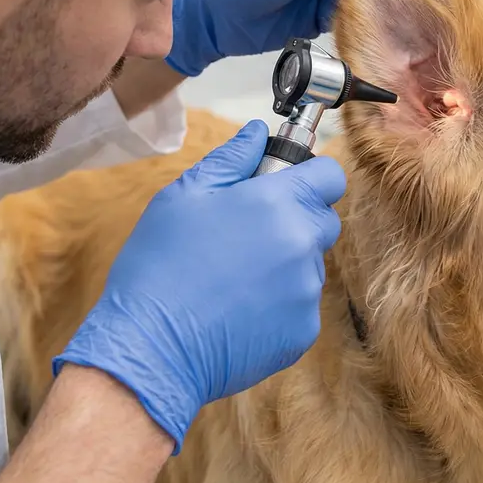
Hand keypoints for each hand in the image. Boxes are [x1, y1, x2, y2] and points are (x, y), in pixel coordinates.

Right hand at [51, 120, 344, 451]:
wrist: (152, 348)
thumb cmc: (159, 266)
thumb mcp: (183, 196)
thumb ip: (231, 159)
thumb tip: (258, 133)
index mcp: (276, 203)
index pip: (330, 176)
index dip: (311, 176)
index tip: (288, 185)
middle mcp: (301, 244)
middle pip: (323, 220)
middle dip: (297, 219)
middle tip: (248, 233)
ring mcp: (306, 291)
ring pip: (310, 264)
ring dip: (285, 264)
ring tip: (233, 277)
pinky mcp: (303, 331)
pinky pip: (301, 305)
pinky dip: (279, 304)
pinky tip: (238, 309)